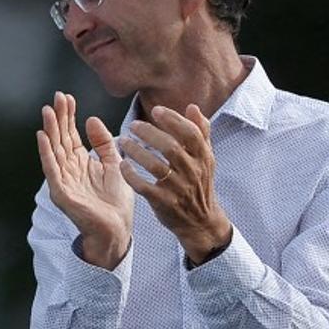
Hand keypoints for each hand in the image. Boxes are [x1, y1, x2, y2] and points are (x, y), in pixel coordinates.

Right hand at [36, 91, 131, 268]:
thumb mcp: (114, 165)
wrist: (117, 231)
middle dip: (58, 117)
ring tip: (47, 110)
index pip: (70, 135)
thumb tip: (91, 119)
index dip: (68, 116)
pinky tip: (43, 136)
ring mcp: (63, 180)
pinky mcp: (61, 192)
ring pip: (54, 150)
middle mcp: (69, 169)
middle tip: (57, 96)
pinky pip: (52, 169)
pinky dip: (46, 152)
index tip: (67, 97)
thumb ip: (103, 143)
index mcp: (80, 163)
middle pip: (60, 138)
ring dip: (49, 130)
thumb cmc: (115, 203)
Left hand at [119, 104, 233, 264]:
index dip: (174, 120)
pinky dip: (132, 175)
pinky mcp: (164, 203)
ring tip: (123, 141)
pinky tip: (123, 165)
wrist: (201, 221)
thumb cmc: (198, 183)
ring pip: (156, 166)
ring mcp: (178, 189)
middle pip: (171, 148)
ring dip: (137, 152)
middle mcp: (192, 172)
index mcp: (203, 158)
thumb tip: (192, 107)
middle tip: (133, 125)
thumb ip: (200, 132)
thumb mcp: (205, 159)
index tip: (156, 110)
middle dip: (150, 133)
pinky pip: (145, 187)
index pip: (191, 134)